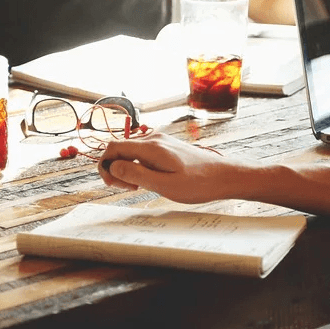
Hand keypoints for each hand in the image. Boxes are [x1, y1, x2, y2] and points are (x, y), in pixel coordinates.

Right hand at [98, 133, 239, 203]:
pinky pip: (141, 153)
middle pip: (120, 149)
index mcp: (150, 147)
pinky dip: (138, 166)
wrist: (224, 176)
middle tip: (129, 189)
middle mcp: (153, 139)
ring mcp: (160, 141)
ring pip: (130, 151)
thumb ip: (136, 174)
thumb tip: (112, 167)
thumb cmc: (198, 183)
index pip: (113, 147)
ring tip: (140, 187)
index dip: (105, 165)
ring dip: (127, 169)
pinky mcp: (165, 146)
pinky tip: (149, 180)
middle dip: (116, 169)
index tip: (113, 184)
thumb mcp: (164, 185)